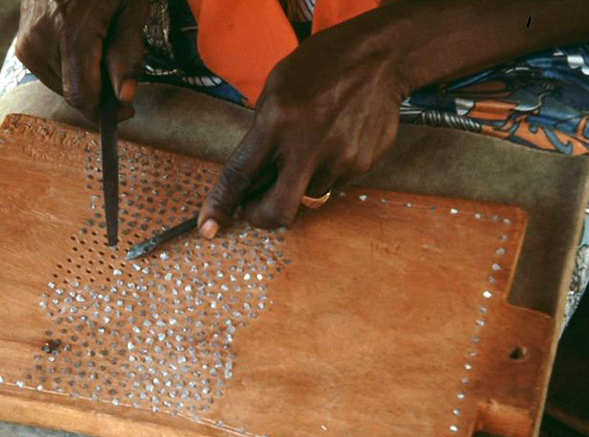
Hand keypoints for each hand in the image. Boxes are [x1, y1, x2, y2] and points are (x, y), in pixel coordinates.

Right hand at [15, 0, 149, 118]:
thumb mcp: (131, 6)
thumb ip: (127, 53)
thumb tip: (125, 98)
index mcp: (71, 31)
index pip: (81, 96)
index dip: (107, 111)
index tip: (127, 109)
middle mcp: (41, 40)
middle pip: (72, 94)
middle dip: (100, 89)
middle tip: (118, 61)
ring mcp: (26, 42)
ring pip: (60, 86)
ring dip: (84, 78)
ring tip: (99, 43)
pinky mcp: (22, 43)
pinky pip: (49, 72)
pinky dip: (69, 67)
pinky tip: (82, 41)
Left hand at [198, 29, 408, 235]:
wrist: (380, 57)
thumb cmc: (320, 67)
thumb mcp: (276, 88)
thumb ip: (261, 134)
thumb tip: (247, 179)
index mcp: (278, 121)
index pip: (240, 175)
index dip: (220, 206)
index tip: (208, 228)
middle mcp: (309, 146)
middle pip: (277, 211)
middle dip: (260, 217)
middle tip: (254, 207)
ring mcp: (340, 159)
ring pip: (306, 199)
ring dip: (296, 188)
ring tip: (305, 151)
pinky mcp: (362, 164)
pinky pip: (333, 185)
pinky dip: (323, 174)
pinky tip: (331, 142)